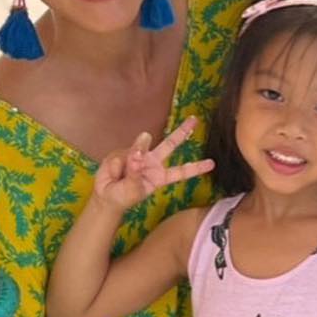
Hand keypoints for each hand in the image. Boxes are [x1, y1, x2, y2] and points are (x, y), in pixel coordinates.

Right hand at [92, 118, 213, 210]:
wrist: (105, 196)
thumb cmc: (124, 197)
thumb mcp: (133, 188)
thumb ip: (138, 167)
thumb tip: (143, 139)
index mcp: (160, 176)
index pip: (181, 171)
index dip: (196, 168)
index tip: (212, 164)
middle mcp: (152, 163)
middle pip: (170, 144)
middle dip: (182, 131)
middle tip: (195, 119)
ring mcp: (138, 155)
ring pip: (137, 150)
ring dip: (129, 162)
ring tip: (120, 177)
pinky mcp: (123, 152)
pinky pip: (120, 154)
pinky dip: (115, 165)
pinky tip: (113, 172)